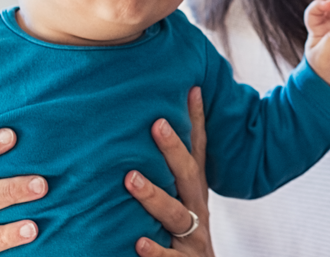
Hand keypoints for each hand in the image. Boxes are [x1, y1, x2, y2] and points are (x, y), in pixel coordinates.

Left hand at [127, 87, 213, 256]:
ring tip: (131, 179)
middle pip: (189, 175)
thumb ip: (169, 178)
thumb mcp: (182, 205)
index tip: (191, 89)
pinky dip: (155, 250)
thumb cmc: (183, 239)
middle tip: (157, 123)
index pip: (199, 152)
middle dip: (175, 149)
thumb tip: (138, 143)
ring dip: (154, 196)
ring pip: (176, 214)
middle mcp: (197, 211)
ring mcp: (193, 238)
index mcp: (195, 194)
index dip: (197, 122)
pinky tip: (139, 242)